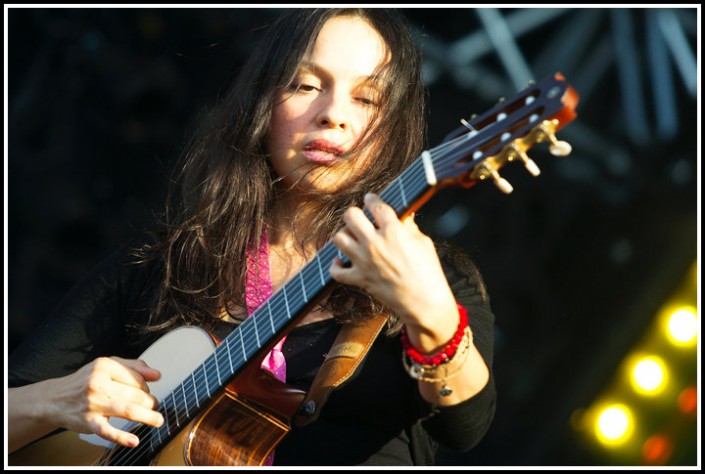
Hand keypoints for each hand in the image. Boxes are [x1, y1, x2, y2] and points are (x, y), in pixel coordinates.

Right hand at [45, 357, 162, 446]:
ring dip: (147, 416)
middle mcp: (98, 384)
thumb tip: (157, 375)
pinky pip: (107, 431)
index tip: (148, 392)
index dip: (147, 387)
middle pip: (135, 394)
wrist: (54, 399)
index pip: (137, 377)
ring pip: (128, 410)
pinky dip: (122, 437)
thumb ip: (134, 367)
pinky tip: (134, 441)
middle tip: (153, 406)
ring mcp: (93, 404)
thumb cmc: (85, 381)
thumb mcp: (107, 366)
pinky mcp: (88, 423)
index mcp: (104, 366)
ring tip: (157, 420)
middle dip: (150, 402)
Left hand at [329, 193, 456, 333]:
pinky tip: (341, 260)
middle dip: (355, 213)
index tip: (370, 198)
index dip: (372, 199)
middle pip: (351, 216)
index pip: (376, 205)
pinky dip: (336, 265)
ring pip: (339, 238)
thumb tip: (402, 216)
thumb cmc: (429, 272)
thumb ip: (409, 227)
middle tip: (360, 218)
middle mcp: (375, 243)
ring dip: (345, 235)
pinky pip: (336, 271)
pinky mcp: (360, 279)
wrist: (425, 303)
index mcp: (393, 231)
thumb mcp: (423, 243)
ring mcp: (364, 261)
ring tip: (353, 238)